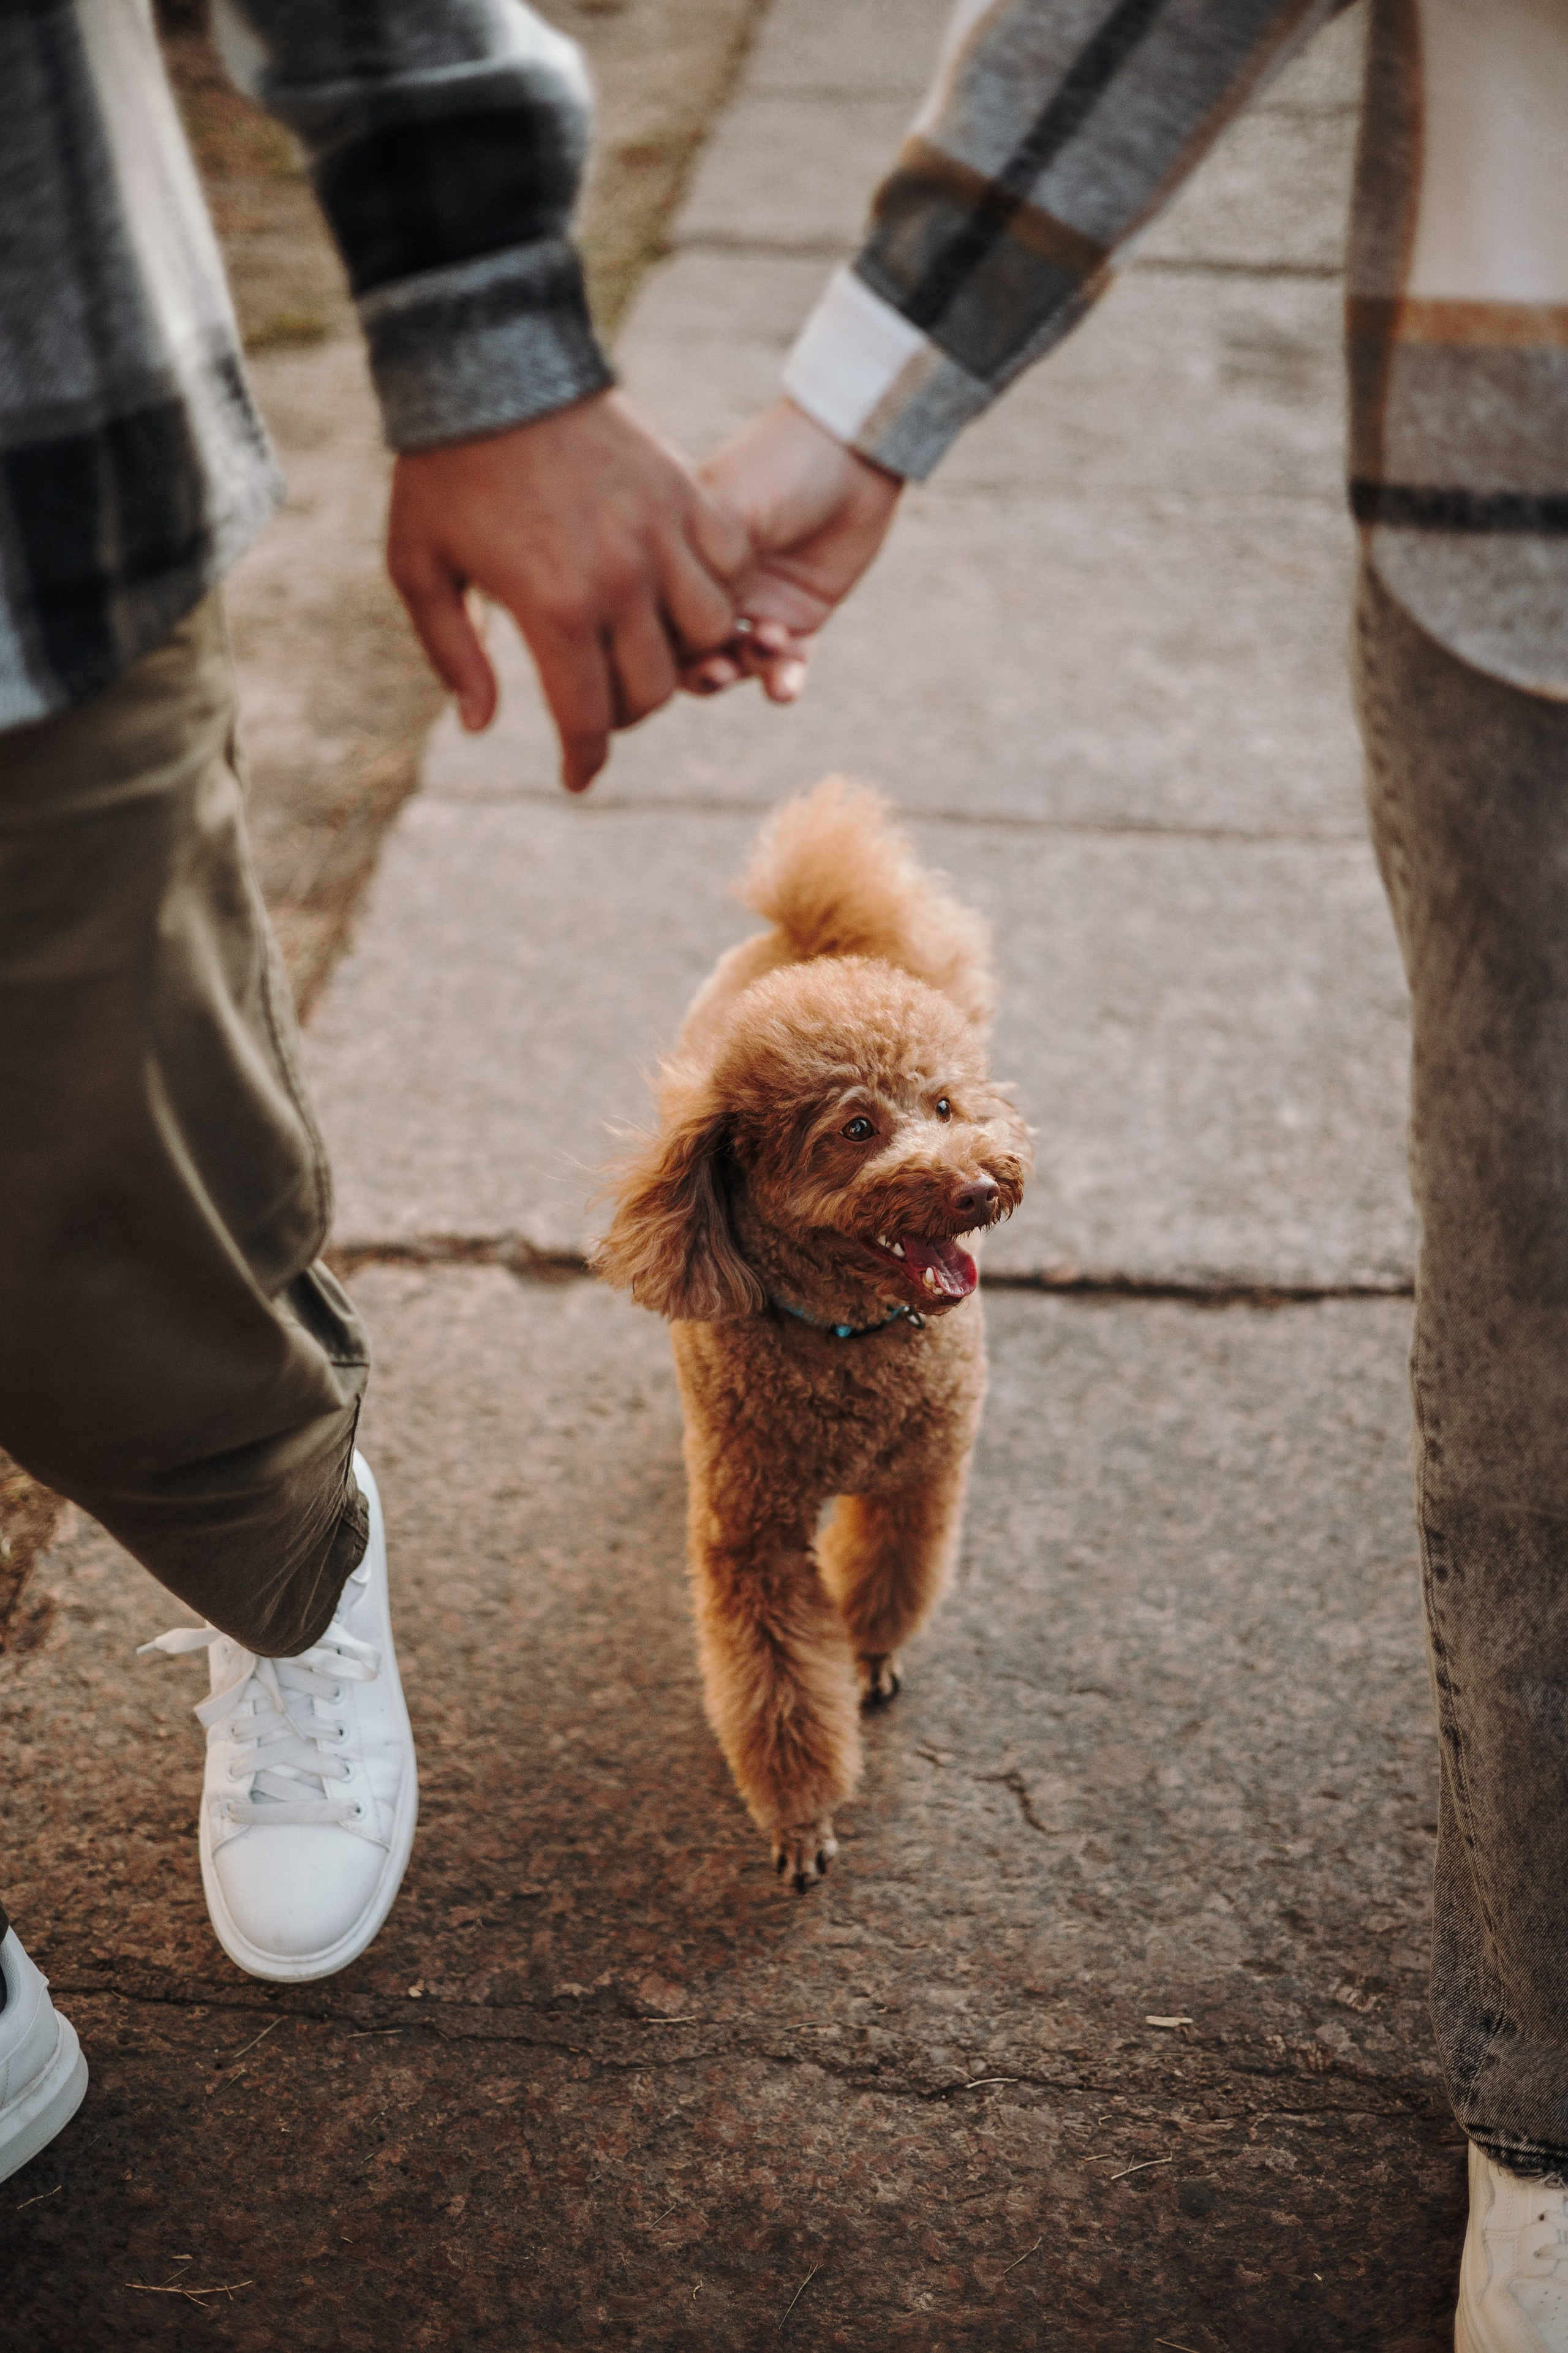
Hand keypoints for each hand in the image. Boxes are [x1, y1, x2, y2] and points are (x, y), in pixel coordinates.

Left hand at [387, 390, 750, 791]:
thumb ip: (453, 655)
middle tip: (597, 703)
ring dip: (682, 654)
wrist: (492, 367)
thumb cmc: (444, 473)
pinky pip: (730, 567)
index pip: (588, 719)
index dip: (584, 761)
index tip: (576, 777)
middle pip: (654, 688)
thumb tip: (481, 726)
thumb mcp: (419, 570)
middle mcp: (620, 580)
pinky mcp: (684, 494)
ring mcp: (661, 535)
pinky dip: (717, 590)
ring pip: (710, 634)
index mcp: (554, 608)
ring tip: (647, 646)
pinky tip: (681, 590)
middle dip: (624, 712)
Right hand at [684, 398, 904, 702]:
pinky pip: (785, 666)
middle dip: (700, 669)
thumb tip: (672, 630)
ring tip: (764, 651)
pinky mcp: (800, 619)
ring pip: (736, 664)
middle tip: (716, 670)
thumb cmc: (781, 469)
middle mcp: (715, 586)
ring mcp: (756, 605)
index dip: (662, 639)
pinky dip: (783, 682)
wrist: (854, 454)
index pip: (658, 611)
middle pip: (690, 649)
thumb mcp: (729, 510)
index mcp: (684, 556)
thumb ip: (698, 566)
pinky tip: (783, 690)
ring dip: (744, 670)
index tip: (677, 644)